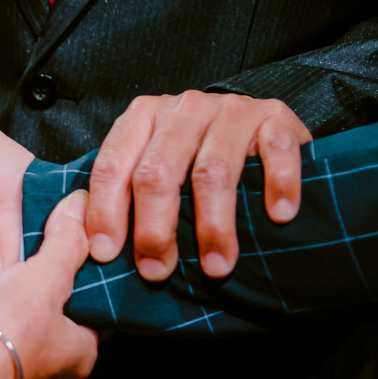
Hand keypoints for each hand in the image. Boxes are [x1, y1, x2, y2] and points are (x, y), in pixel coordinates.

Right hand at [0, 191, 97, 378]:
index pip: (90, 311)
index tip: (65, 257)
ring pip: (16, 326)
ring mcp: (12, 374)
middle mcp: (50, 372)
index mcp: (80, 357)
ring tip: (0, 270)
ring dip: (7, 303)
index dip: (77, 281)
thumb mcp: (45, 274)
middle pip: (51, 318)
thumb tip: (82, 204)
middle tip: (30, 261)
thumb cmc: (7, 328)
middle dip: (38, 292)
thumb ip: (65, 241)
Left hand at [85, 91, 311, 279]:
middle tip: (157, 270)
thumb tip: (99, 247)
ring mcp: (230, 110)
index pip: (113, 164)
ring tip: (216, 266)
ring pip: (213, 171)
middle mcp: (182, 109)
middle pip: (157, 172)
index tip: (106, 254)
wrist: (257, 123)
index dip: (105, 211)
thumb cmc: (196, 156)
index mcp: (142, 117)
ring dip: (214, 226)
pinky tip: (278, 217)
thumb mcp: (153, 164)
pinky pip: (276, 151)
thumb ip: (125, 194)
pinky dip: (278, 185)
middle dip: (154, 228)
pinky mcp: (275, 117)